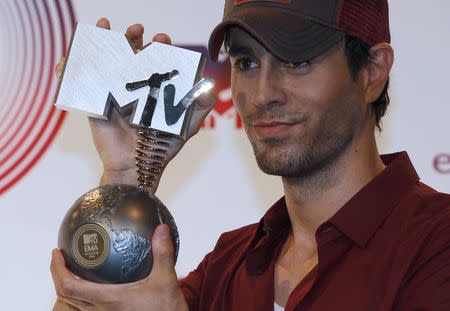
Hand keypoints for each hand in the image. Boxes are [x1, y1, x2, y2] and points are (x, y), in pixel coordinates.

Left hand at [51, 224, 187, 310]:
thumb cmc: (167, 309)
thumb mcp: (166, 279)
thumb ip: (163, 253)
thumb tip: (161, 229)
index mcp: (109, 300)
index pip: (70, 287)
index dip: (57, 270)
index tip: (57, 253)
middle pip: (65, 296)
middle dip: (57, 275)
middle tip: (61, 256)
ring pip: (74, 304)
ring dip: (67, 286)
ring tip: (72, 267)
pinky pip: (87, 307)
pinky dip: (81, 294)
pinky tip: (95, 281)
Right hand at [55, 18, 215, 192]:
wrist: (136, 167)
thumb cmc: (163, 147)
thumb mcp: (188, 125)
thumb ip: (201, 105)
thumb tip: (207, 86)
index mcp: (155, 87)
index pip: (157, 59)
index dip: (159, 45)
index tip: (161, 40)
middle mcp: (135, 86)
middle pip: (132, 53)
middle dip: (133, 37)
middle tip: (136, 30)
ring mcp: (114, 92)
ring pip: (108, 59)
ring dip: (104, 40)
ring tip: (104, 26)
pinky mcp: (96, 101)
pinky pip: (82, 80)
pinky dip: (72, 65)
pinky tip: (70, 56)